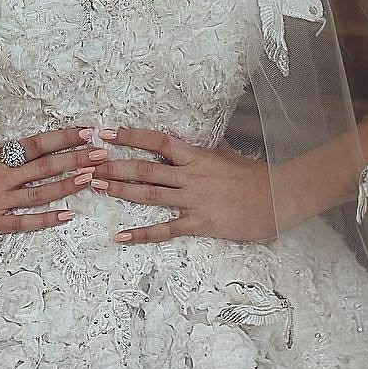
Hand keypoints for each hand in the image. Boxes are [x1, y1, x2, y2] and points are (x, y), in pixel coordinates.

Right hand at [0, 125, 106, 237]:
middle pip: (46, 166)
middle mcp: (1, 177)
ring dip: (68, 185)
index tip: (87, 131)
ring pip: (41, 193)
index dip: (64, 137)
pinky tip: (68, 215)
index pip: (37, 144)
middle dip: (77, 159)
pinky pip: (24, 222)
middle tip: (103, 153)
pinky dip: (47, 220)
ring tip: (93, 179)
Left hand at [89, 126, 277, 243]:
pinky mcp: (201, 222)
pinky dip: (142, 233)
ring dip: (120, 190)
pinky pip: (166, 229)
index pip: (157, 141)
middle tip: (86, 163)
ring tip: (95, 187)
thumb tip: (204, 144)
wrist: (281, 197)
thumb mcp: (230, 157)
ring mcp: (194, 199)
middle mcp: (191, 175)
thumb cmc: (256, 178)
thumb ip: (210, 151)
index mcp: (196, 156)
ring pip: (149, 194)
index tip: (106, 133)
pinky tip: (121, 235)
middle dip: (113, 165)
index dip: (130, 136)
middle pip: (145, 168)